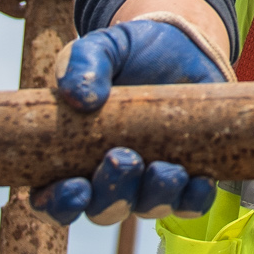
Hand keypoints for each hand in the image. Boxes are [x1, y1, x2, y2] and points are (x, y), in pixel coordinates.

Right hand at [35, 18, 225, 225]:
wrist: (181, 43)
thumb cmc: (130, 53)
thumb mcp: (101, 48)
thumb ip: (82, 64)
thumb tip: (79, 96)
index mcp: (72, 155)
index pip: (53, 200)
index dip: (59, 205)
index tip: (75, 187)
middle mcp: (108, 176)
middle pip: (104, 210)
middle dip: (113, 194)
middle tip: (124, 158)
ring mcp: (148, 179)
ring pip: (148, 208)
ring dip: (156, 197)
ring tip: (167, 169)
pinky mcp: (187, 173)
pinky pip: (190, 203)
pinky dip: (194, 199)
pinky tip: (200, 181)